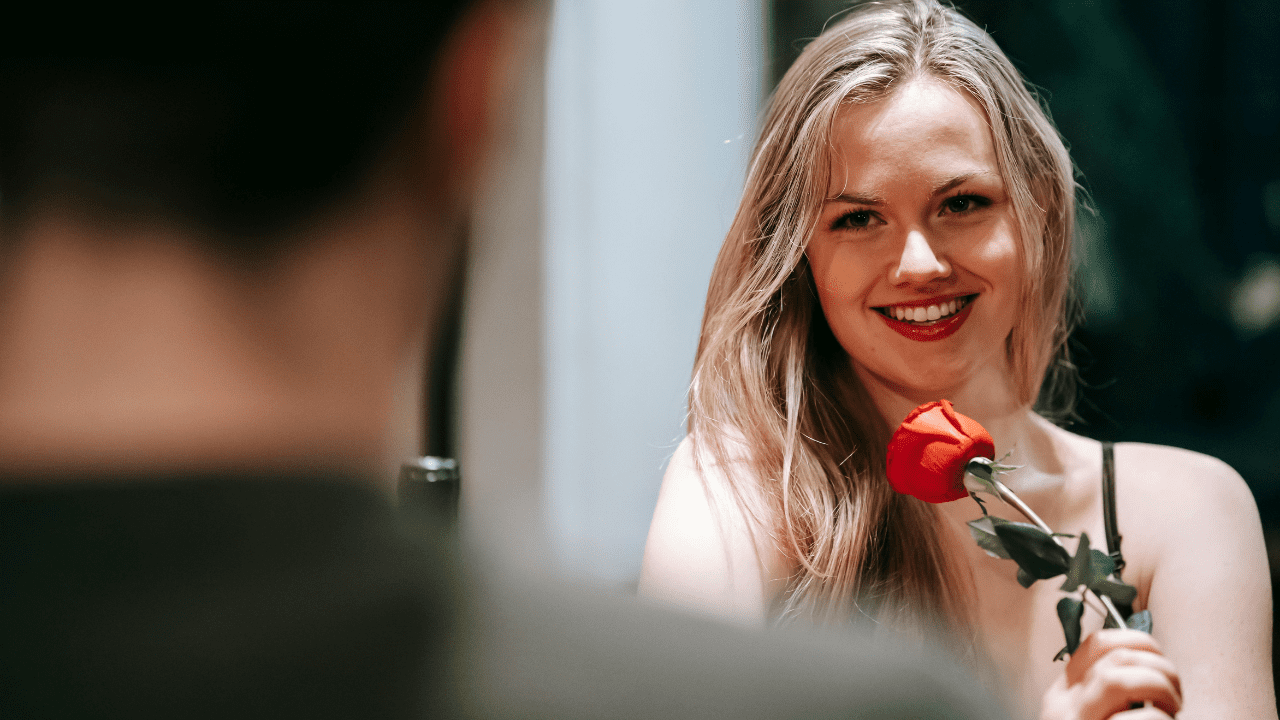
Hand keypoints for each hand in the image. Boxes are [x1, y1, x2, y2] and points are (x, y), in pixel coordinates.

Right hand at [1040, 629, 1181, 718]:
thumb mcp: (1087, 715)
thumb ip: (1104, 699)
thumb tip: (1148, 672)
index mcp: (1064, 695)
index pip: (1096, 645)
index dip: (1136, 640)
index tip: (1157, 657)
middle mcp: (1063, 705)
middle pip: (1114, 658)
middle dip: (1158, 665)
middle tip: (1175, 691)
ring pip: (1117, 680)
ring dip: (1158, 687)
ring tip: (1172, 708)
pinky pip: (1137, 719)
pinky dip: (1160, 718)